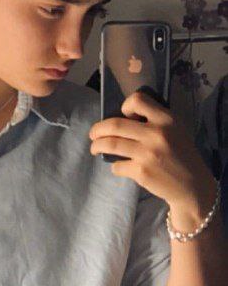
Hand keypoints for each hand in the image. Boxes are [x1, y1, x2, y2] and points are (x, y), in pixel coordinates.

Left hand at [88, 89, 214, 210]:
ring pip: (110, 144)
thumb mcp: (175, 130)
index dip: (124, 106)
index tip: (122, 116)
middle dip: (97, 130)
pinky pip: (117, 166)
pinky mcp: (141, 172)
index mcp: (166, 119)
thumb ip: (154, 120)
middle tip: (93, 134)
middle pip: (114, 125)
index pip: (137, 100)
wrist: (192, 185)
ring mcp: (147, 154)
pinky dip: (115, 166)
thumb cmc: (180, 154)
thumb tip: (122, 117)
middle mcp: (156, 134)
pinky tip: (121, 167)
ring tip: (95, 148)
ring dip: (97, 146)